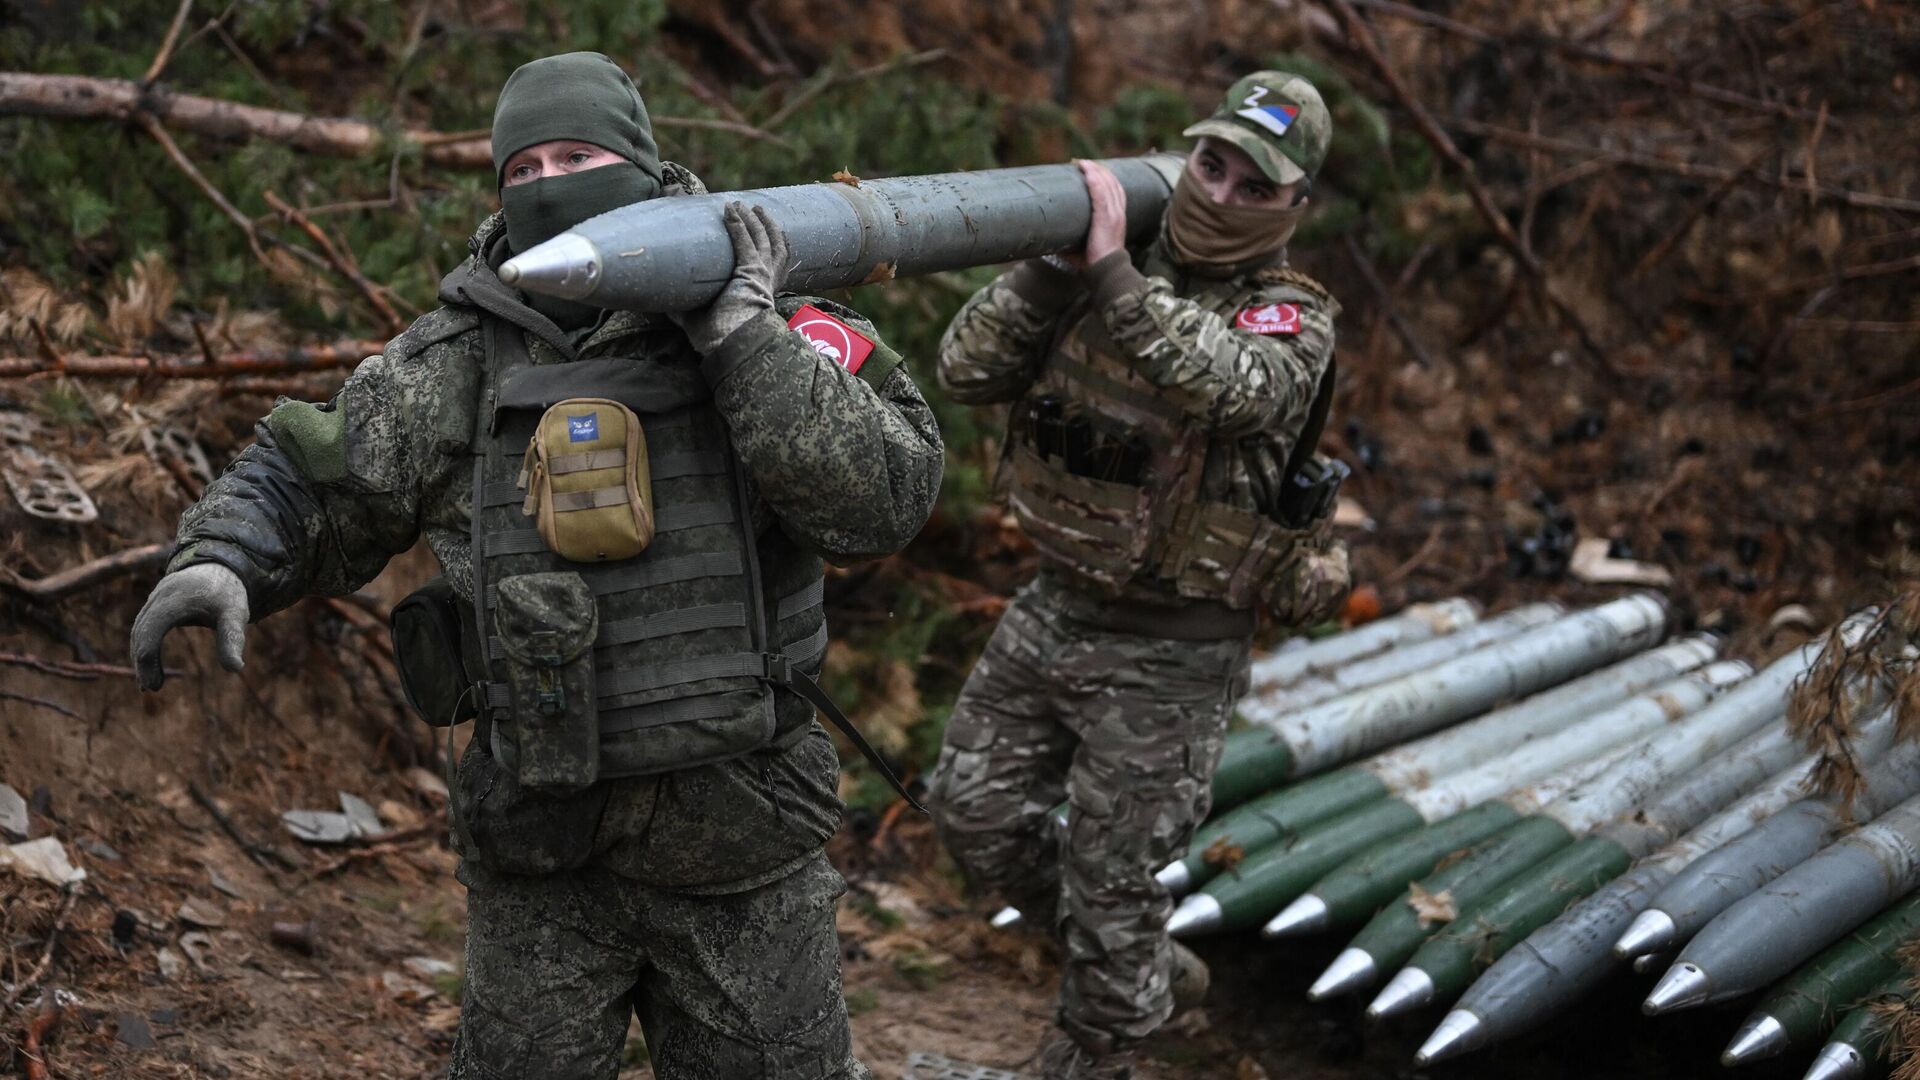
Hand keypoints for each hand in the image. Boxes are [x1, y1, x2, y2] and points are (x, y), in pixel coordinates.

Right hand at [130, 562, 249, 690]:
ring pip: (139, 629)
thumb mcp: (236, 614)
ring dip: (140, 655)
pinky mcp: (156, 602)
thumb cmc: (228, 591)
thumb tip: (236, 668)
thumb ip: (233, 639)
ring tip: (150, 682)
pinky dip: (143, 644)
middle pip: (139, 632)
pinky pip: (144, 625)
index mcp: (174, 600)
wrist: (222, 564)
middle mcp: (159, 597)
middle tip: (151, 688)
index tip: (154, 686)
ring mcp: (155, 598)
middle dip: (142, 662)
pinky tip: (150, 663)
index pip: (150, 632)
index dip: (147, 660)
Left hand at [671, 202, 791, 353]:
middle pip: (775, 246)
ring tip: (746, 205)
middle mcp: (766, 282)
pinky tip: (729, 211)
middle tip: (757, 210)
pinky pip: (745, 242)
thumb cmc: (719, 340)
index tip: (761, 234)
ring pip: (764, 240)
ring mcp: (761, 276)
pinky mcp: (751, 272)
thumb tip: (664, 302)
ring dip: (755, 220)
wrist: (732, 346)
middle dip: (767, 226)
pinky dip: (738, 225)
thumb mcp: (700, 321)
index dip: (769, 247)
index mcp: (761, 294)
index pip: (773, 266)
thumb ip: (686, 308)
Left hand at [1066, 159, 1127, 267]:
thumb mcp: (1087, 246)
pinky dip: (1094, 179)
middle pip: (1111, 183)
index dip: (1105, 179)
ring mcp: (1113, 215)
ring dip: (1094, 170)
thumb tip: (1051, 241)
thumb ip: (1073, 239)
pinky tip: (1086, 170)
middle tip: (1081, 163)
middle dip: (1097, 170)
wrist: (1106, 272)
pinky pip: (1101, 193)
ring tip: (1082, 162)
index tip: (1091, 171)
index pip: (1115, 191)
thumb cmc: (1095, 263)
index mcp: (1117, 218)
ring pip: (1107, 184)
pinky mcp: (1105, 218)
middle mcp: (1118, 213)